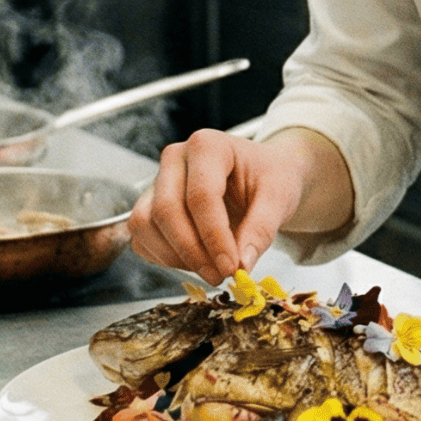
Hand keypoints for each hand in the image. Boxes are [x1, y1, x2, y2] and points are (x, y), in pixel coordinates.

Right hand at [129, 129, 306, 283]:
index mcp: (208, 145)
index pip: (201, 196)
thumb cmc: (269, 178)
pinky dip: (163, 257)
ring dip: (174, 257)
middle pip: (166, 210)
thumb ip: (261, 229)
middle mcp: (176, 158)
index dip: (214, 237)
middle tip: (220, 275)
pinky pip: (141, 237)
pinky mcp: (149, 204)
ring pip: (145, 224)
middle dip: (192, 251)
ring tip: (210, 269)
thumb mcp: (279, 197)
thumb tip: (242, 265)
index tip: (231, 267)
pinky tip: (195, 262)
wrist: (260, 175)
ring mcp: (157, 180)